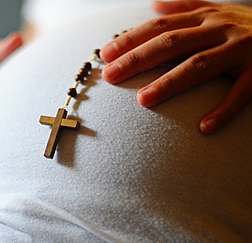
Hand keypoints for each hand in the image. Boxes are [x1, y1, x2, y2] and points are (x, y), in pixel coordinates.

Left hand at [100, 0, 251, 133]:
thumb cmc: (247, 25)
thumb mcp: (216, 10)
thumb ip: (185, 7)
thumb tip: (154, 5)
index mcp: (205, 18)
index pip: (159, 27)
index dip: (131, 39)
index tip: (106, 55)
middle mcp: (220, 29)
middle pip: (171, 43)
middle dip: (137, 59)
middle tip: (110, 75)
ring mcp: (242, 50)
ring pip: (199, 66)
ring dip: (169, 84)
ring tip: (142, 101)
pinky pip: (241, 94)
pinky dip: (223, 110)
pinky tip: (203, 128)